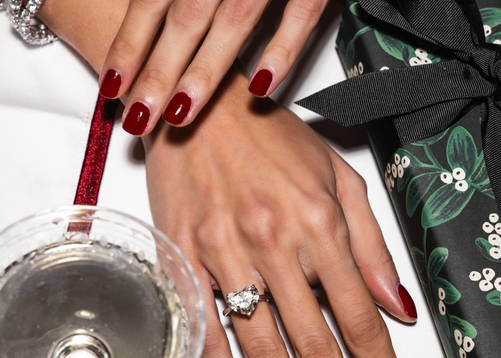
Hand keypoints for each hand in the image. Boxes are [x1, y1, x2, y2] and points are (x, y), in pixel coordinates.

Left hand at [99, 0, 330, 135]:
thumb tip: (154, 18)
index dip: (130, 42)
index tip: (113, 85)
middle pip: (186, 17)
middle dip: (158, 72)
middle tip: (138, 116)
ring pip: (234, 20)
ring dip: (204, 72)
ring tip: (180, 114)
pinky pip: (302, 13)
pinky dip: (281, 51)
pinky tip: (260, 89)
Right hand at [142, 64, 417, 357]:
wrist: (202, 113)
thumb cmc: (271, 141)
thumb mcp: (338, 178)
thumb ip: (371, 244)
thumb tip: (399, 305)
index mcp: (318, 224)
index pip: (361, 318)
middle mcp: (274, 245)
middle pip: (316, 345)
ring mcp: (224, 256)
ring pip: (263, 349)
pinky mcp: (184, 262)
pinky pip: (207, 333)